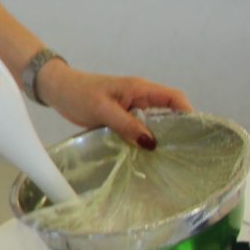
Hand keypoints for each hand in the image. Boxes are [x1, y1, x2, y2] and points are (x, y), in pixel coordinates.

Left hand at [37, 62, 190, 149]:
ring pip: (152, 125)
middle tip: (182, 155)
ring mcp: (130, 110)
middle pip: (168, 113)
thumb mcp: (102, 109)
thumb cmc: (78, 93)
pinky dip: (141, 142)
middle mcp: (140, 99)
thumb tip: (152, 143)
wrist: (56, 90)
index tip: (194, 135)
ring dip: (157, 139)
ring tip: (166, 161)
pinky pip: (137, 131)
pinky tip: (143, 158)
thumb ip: (126, 124)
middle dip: (176, 131)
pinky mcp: (120, 120)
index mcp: (140, 89)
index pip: (174, 98)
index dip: (187, 113)